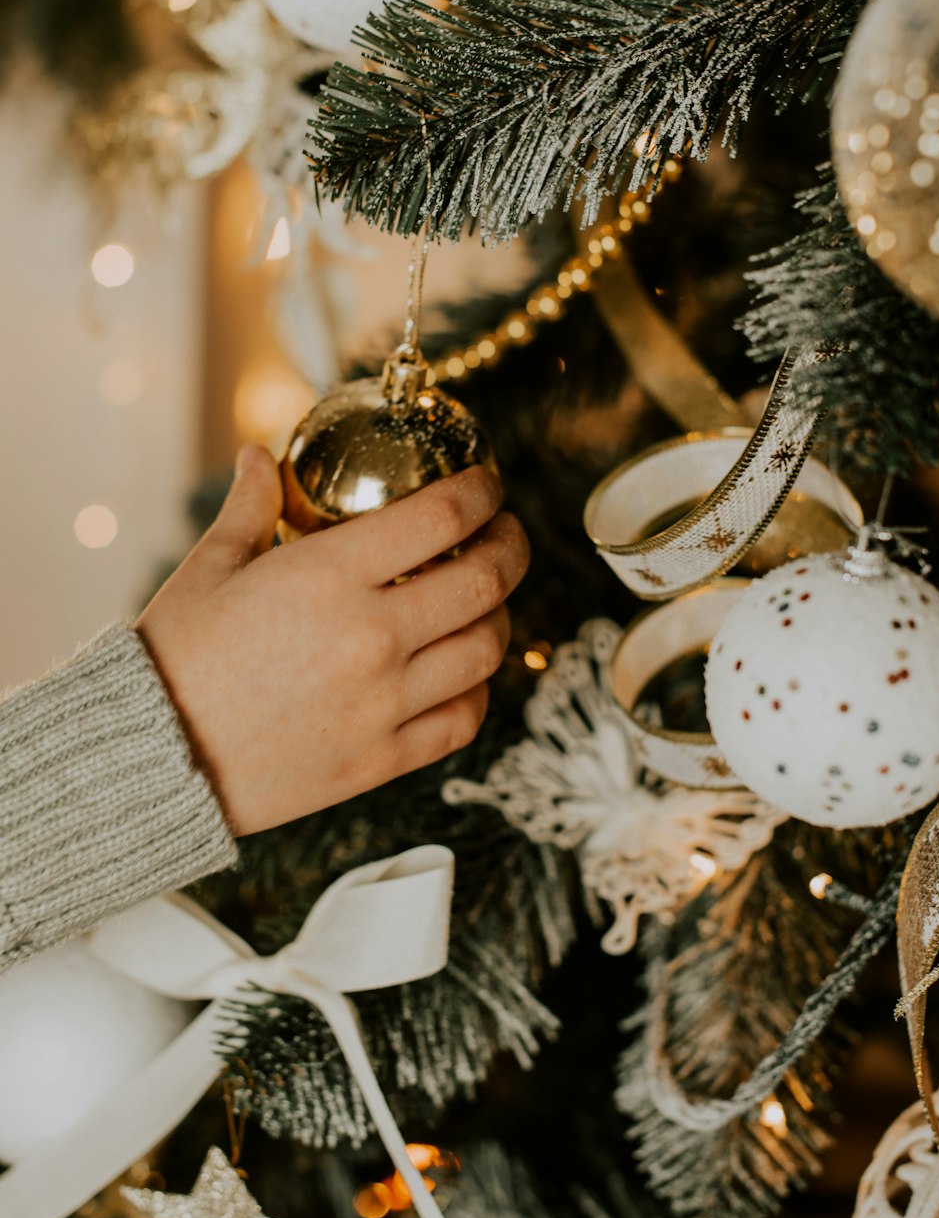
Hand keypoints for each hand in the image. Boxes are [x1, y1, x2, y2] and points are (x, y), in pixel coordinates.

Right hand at [136, 449, 528, 835]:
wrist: (148, 759)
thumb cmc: (173, 656)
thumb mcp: (208, 567)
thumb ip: (248, 505)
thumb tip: (259, 457)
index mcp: (328, 576)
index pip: (443, 517)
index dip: (482, 493)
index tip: (487, 486)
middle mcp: (370, 637)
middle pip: (487, 581)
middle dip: (512, 547)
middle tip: (505, 536)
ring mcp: (382, 703)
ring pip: (486, 650)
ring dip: (500, 616)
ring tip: (487, 602)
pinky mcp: (381, 759)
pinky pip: (463, 720)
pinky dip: (477, 690)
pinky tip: (463, 672)